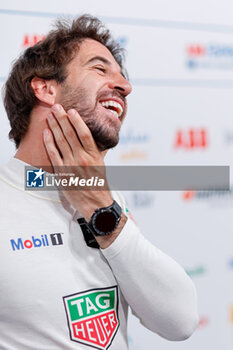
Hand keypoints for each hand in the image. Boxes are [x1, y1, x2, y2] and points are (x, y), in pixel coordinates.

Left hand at [43, 104, 112, 220]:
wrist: (95, 204)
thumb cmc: (99, 183)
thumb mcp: (101, 164)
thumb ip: (96, 150)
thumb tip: (92, 136)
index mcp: (94, 156)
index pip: (85, 134)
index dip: (77, 121)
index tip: (71, 111)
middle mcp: (82, 159)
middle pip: (70, 135)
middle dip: (62, 119)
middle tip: (56, 107)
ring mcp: (71, 166)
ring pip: (61, 142)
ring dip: (55, 127)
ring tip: (50, 116)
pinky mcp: (62, 173)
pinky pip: (54, 155)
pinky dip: (49, 143)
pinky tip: (46, 133)